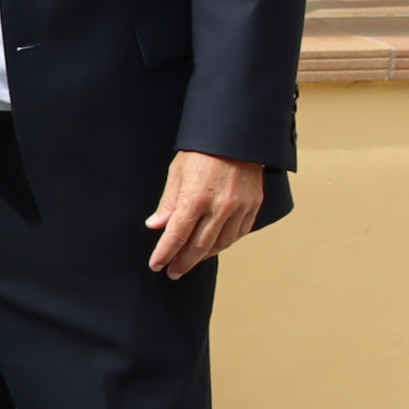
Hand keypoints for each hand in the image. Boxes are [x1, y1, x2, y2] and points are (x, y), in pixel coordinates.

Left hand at [143, 150, 263, 275]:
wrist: (237, 136)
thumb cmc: (203, 151)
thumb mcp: (177, 172)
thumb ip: (168, 202)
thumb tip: (156, 225)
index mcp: (195, 198)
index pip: (176, 236)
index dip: (164, 253)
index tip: (157, 265)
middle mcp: (218, 208)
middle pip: (198, 247)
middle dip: (183, 263)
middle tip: (173, 272)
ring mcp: (238, 209)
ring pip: (220, 244)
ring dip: (203, 257)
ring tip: (190, 261)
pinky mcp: (252, 207)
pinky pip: (238, 234)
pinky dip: (224, 244)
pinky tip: (214, 247)